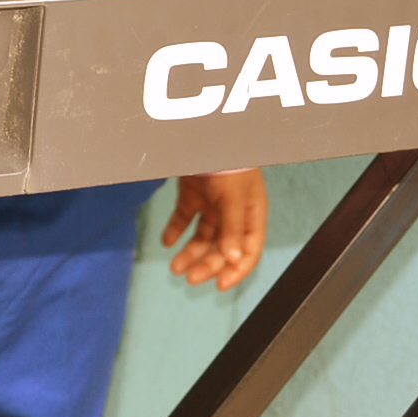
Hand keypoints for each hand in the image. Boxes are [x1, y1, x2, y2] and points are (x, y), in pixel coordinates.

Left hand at [162, 170, 267, 290]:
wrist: (206, 131)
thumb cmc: (229, 160)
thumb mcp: (233, 195)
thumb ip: (232, 227)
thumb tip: (233, 259)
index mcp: (251, 212)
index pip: (249, 250)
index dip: (237, 270)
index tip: (219, 285)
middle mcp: (233, 211)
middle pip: (223, 247)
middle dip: (207, 264)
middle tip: (188, 277)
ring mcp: (213, 201)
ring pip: (203, 235)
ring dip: (190, 252)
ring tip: (174, 267)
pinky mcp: (194, 192)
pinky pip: (185, 217)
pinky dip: (176, 230)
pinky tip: (166, 242)